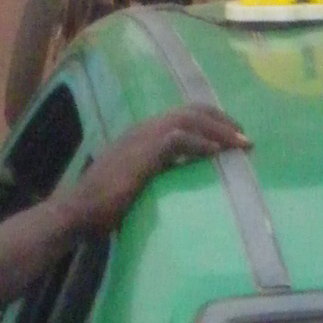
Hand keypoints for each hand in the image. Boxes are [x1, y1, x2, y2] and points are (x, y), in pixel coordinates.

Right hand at [69, 107, 249, 236]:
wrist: (77, 210)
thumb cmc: (102, 206)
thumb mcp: (135, 184)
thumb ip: (156, 175)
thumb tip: (179, 181)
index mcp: (141, 134)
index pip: (182, 116)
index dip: (209, 122)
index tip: (231, 135)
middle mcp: (143, 128)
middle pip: (191, 111)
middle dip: (221, 121)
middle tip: (244, 136)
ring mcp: (142, 137)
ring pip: (189, 120)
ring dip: (219, 130)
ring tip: (241, 143)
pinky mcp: (143, 153)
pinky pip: (179, 139)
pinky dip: (201, 143)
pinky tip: (217, 153)